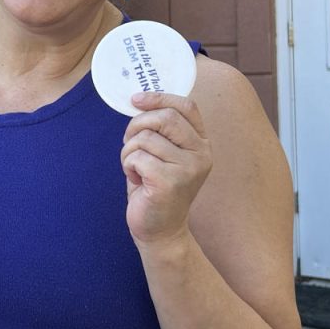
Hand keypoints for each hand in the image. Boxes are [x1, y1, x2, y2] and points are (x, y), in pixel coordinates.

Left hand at [121, 90, 212, 245]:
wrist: (161, 231)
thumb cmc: (156, 189)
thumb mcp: (164, 155)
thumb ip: (160, 130)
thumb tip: (138, 100)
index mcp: (202, 143)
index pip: (186, 106)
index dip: (159, 97)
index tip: (136, 99)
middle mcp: (200, 154)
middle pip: (164, 117)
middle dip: (137, 124)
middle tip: (129, 142)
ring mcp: (188, 168)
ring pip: (145, 137)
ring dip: (129, 151)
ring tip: (135, 169)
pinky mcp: (169, 182)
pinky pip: (137, 157)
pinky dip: (128, 166)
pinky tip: (136, 180)